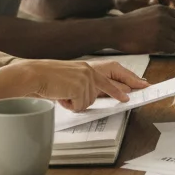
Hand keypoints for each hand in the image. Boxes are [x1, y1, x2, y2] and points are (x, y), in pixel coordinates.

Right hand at [0, 59, 147, 110]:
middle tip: (133, 97)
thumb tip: (92, 97)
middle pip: (111, 87)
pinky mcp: (81, 88)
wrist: (33, 75)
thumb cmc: (46, 79)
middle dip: (120, 93)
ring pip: (88, 103)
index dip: (127, 82)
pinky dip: (69, 106)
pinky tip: (60, 96)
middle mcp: (90, 71)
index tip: (141, 85)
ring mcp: (86, 79)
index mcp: (87, 68)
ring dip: (75, 103)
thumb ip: (82, 85)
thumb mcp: (68, 80)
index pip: (112, 75)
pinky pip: (80, 106)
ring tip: (62, 94)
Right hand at [107, 4, 174, 52]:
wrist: (117, 29)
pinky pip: (173, 48)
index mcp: (163, 9)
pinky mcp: (158, 41)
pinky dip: (172, 50)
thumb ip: (163, 16)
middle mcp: (165, 18)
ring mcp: (162, 30)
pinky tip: (166, 49)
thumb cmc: (131, 23)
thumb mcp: (149, 12)